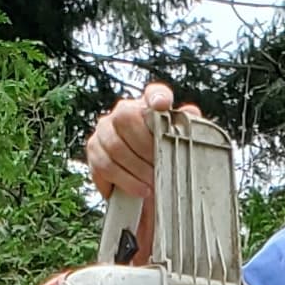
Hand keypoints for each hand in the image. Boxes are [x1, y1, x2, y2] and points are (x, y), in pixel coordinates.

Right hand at [83, 79, 206, 225]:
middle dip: (145, 146)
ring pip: (115, 145)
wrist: (144, 191)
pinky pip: (105, 165)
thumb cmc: (162, 164)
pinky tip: (140, 190)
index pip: (154, 93)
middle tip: (160, 168)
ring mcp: (105, 130)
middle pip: (126, 118)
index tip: (162, 104)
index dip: (157, 96)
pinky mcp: (94, 150)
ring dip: (137, 169)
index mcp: (148, 107)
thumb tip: (191, 113)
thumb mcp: (178, 150)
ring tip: (152, 185)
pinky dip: (125, 180)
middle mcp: (123, 112)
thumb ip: (186, 130)